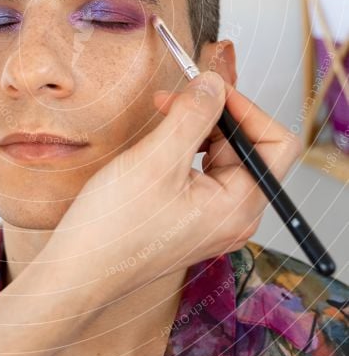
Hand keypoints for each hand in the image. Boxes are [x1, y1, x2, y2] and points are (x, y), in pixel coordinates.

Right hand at [45, 71, 301, 302]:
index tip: (211, 90)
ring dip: (198, 129)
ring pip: (224, 158)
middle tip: (174, 99)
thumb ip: (193, 115)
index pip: (277, 143)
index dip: (248, 109)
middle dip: (215, 116)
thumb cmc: (114, 228)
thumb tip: (214, 83)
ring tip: (162, 116)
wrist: (79, 271)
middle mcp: (236, 217)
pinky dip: (186, 149)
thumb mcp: (156, 159)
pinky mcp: (193, 219)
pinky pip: (204, 174)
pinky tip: (159, 144)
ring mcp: (215, 220)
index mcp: (239, 206)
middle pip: (249, 147)